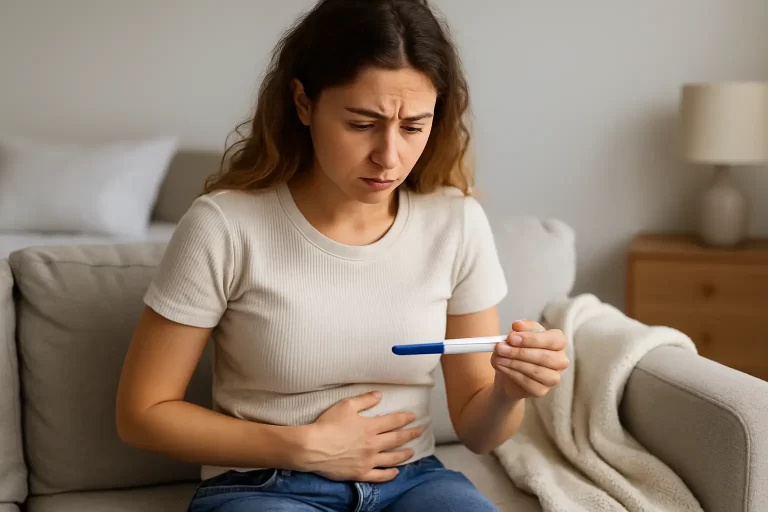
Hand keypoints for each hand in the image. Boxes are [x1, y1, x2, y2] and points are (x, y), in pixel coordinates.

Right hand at [298, 391, 421, 481]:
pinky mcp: (360, 473)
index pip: (393, 422)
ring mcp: (368, 460)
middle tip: (419, 432)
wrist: (312, 447)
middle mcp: (373, 444)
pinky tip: (396, 472)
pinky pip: (379, 476)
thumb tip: (379, 395)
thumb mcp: (346, 405)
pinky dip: (390, 474)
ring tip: (412, 452)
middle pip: (396, 439)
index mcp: (370, 427)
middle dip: (410, 435)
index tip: (414, 417)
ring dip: (404, 454)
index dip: (405, 419)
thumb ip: (365, 400)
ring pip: (392, 458)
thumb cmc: (327, 424)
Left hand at [490, 320, 569, 400]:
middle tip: (501, 347)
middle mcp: (560, 360)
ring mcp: (553, 377)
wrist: (507, 371)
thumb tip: (518, 326)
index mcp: (558, 342)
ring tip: (499, 357)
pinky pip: (528, 383)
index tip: (512, 337)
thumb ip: (522, 328)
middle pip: (545, 356)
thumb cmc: (518, 348)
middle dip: (520, 352)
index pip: (554, 339)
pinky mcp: (542, 390)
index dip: (532, 338)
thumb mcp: (519, 333)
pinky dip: (512, 373)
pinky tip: (502, 367)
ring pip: (536, 370)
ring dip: (513, 362)